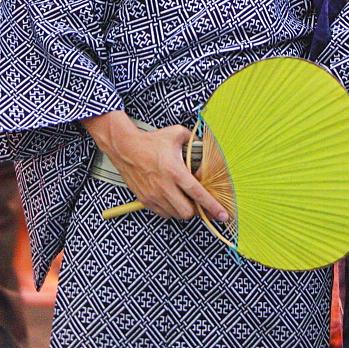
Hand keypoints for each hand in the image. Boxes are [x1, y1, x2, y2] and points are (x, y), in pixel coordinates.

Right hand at [83, 110, 229, 221]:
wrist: (125, 148)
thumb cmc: (151, 141)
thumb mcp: (176, 133)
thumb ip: (193, 139)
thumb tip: (204, 143)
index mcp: (175, 171)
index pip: (198, 193)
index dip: (212, 206)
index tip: (223, 215)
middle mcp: (165, 187)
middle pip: (187, 212)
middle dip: (197, 210)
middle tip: (202, 203)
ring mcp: (154, 196)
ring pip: (175, 215)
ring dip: (184, 210)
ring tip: (186, 198)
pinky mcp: (145, 200)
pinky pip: (163, 213)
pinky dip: (171, 210)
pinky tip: (173, 198)